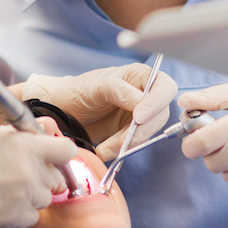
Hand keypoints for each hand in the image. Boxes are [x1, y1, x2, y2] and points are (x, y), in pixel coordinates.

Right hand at [0, 126, 77, 227]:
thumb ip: (12, 138)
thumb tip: (26, 141)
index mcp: (25, 145)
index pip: (66, 149)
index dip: (58, 153)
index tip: (49, 156)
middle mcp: (31, 171)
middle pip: (57, 177)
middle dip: (44, 175)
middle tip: (22, 175)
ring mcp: (25, 198)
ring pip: (44, 198)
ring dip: (31, 196)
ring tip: (6, 192)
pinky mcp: (15, 220)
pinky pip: (32, 217)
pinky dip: (21, 214)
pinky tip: (1, 207)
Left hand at [22, 64, 177, 159]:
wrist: (62, 112)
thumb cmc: (78, 91)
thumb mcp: (98, 87)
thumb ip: (120, 91)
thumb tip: (141, 103)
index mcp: (141, 76)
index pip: (164, 88)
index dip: (156, 103)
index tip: (138, 117)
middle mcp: (145, 95)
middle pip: (160, 115)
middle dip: (141, 130)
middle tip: (121, 140)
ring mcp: (139, 116)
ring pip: (148, 133)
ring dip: (128, 143)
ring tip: (105, 148)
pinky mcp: (130, 133)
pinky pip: (134, 144)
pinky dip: (121, 150)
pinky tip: (104, 150)